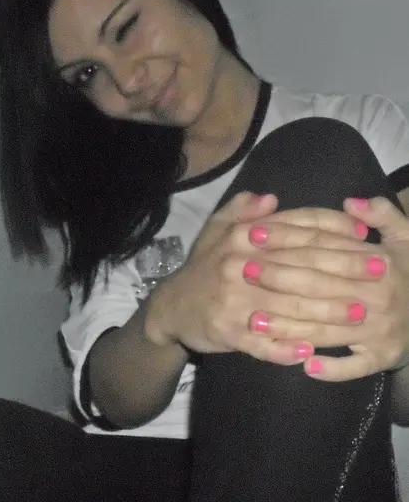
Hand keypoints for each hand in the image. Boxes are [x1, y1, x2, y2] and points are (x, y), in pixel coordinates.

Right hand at [146, 193, 365, 365]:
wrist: (171, 306)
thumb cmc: (205, 265)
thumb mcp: (216, 228)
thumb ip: (241, 208)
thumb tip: (271, 199)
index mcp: (242, 236)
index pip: (295, 229)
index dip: (332, 228)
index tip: (365, 233)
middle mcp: (239, 264)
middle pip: (301, 266)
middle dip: (344, 269)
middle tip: (380, 273)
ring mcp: (233, 300)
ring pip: (288, 306)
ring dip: (327, 312)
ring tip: (360, 315)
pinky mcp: (226, 331)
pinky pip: (262, 343)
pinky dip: (286, 348)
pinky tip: (311, 351)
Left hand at [248, 197, 408, 380]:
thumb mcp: (407, 235)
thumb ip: (383, 213)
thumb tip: (350, 202)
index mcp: (379, 262)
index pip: (324, 249)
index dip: (287, 239)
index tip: (255, 234)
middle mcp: (378, 296)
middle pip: (319, 287)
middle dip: (279, 279)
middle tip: (246, 272)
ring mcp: (380, 330)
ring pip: (328, 329)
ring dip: (290, 327)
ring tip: (255, 321)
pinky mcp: (384, 357)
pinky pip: (354, 366)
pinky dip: (331, 368)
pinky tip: (303, 366)